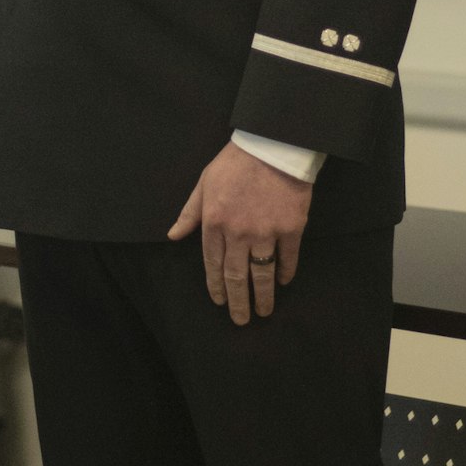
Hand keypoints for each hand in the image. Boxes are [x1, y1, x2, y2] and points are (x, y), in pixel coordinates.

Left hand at [168, 142, 311, 325]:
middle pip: (236, 276)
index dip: (216, 286)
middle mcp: (238, 233)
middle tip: (240, 321)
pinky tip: (284, 282)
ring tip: (263, 312)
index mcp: (214, 222)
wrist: (273, 145)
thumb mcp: (204, 183)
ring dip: (262, 296)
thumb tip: (173, 236)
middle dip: (238, 302)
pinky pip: (288, 257)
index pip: (212, 264)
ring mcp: (266, 232)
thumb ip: (190, 213)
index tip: (220, 302)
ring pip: (262, 273)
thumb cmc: (235, 162)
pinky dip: (286, 272)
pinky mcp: (291, 228)